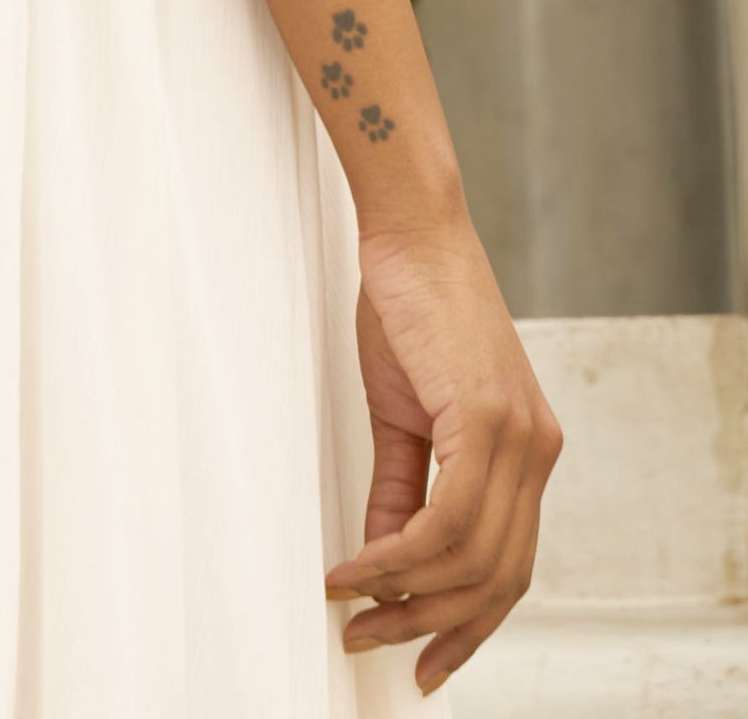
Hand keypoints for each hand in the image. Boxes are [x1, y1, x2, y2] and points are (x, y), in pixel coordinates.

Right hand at [325, 215, 563, 696]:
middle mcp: (536, 450)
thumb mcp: (405, 412)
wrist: (411, 233)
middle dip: (430, 624)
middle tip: (370, 639)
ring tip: (353, 602)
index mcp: (528, 451)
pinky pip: (449, 518)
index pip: (509, 567)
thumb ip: (404, 487)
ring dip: (405, 593)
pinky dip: (400, 553)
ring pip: (474, 558)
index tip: (418, 656)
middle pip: (496, 578)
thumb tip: (386, 557)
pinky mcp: (487, 417)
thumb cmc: (410, 307)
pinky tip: (361, 561)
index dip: (465, 623)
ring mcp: (518, 435)